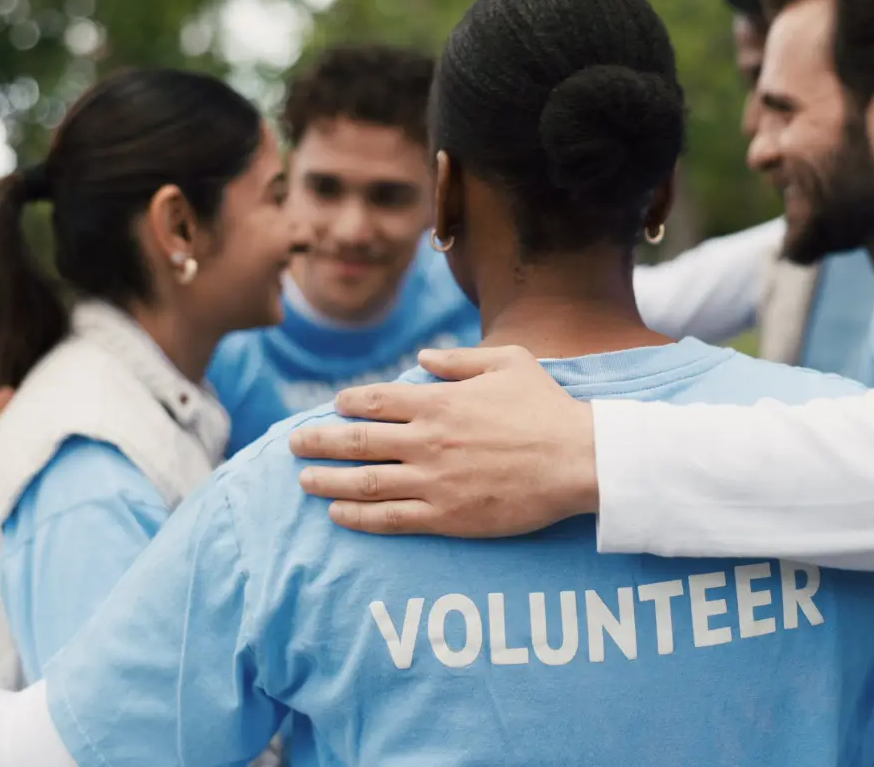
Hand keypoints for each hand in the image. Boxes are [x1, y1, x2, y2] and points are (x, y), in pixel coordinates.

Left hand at [290, 346, 598, 536]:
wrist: (578, 461)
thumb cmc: (547, 409)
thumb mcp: (509, 362)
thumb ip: (460, 359)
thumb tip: (424, 356)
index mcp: (439, 402)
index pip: (376, 401)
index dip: (348, 403)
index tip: (335, 407)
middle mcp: (427, 441)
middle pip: (356, 441)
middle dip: (319, 441)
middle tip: (294, 443)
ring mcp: (433, 481)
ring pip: (364, 482)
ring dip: (327, 480)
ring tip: (303, 479)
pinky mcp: (446, 516)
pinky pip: (390, 518)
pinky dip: (358, 515)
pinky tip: (337, 512)